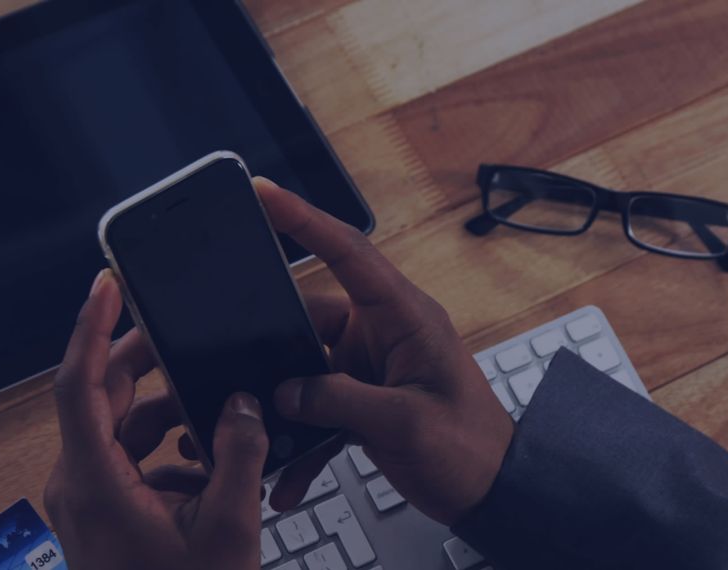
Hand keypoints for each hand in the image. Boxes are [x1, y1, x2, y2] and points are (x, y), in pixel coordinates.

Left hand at [44, 270, 267, 569]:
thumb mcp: (228, 525)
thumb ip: (239, 453)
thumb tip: (244, 403)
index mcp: (97, 480)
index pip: (79, 384)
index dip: (92, 328)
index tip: (107, 285)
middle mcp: (80, 481)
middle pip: (102, 396)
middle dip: (143, 361)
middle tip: (182, 331)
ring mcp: (89, 496)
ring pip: (120, 426)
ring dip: (164, 410)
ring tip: (213, 409)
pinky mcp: (105, 507)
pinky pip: (130, 455)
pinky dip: (165, 445)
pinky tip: (209, 460)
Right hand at [254, 177, 514, 523]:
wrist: (492, 492)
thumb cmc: (471, 449)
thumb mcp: (405, 423)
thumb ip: (341, 402)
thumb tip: (286, 391)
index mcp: (406, 317)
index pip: (350, 253)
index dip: (305, 219)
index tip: (264, 193)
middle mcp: (386, 332)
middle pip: (311, 318)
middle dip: (272, 345)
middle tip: (235, 364)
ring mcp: (373, 366)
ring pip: (307, 369)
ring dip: (287, 407)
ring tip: (262, 435)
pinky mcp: (365, 399)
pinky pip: (319, 408)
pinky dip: (304, 440)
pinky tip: (289, 474)